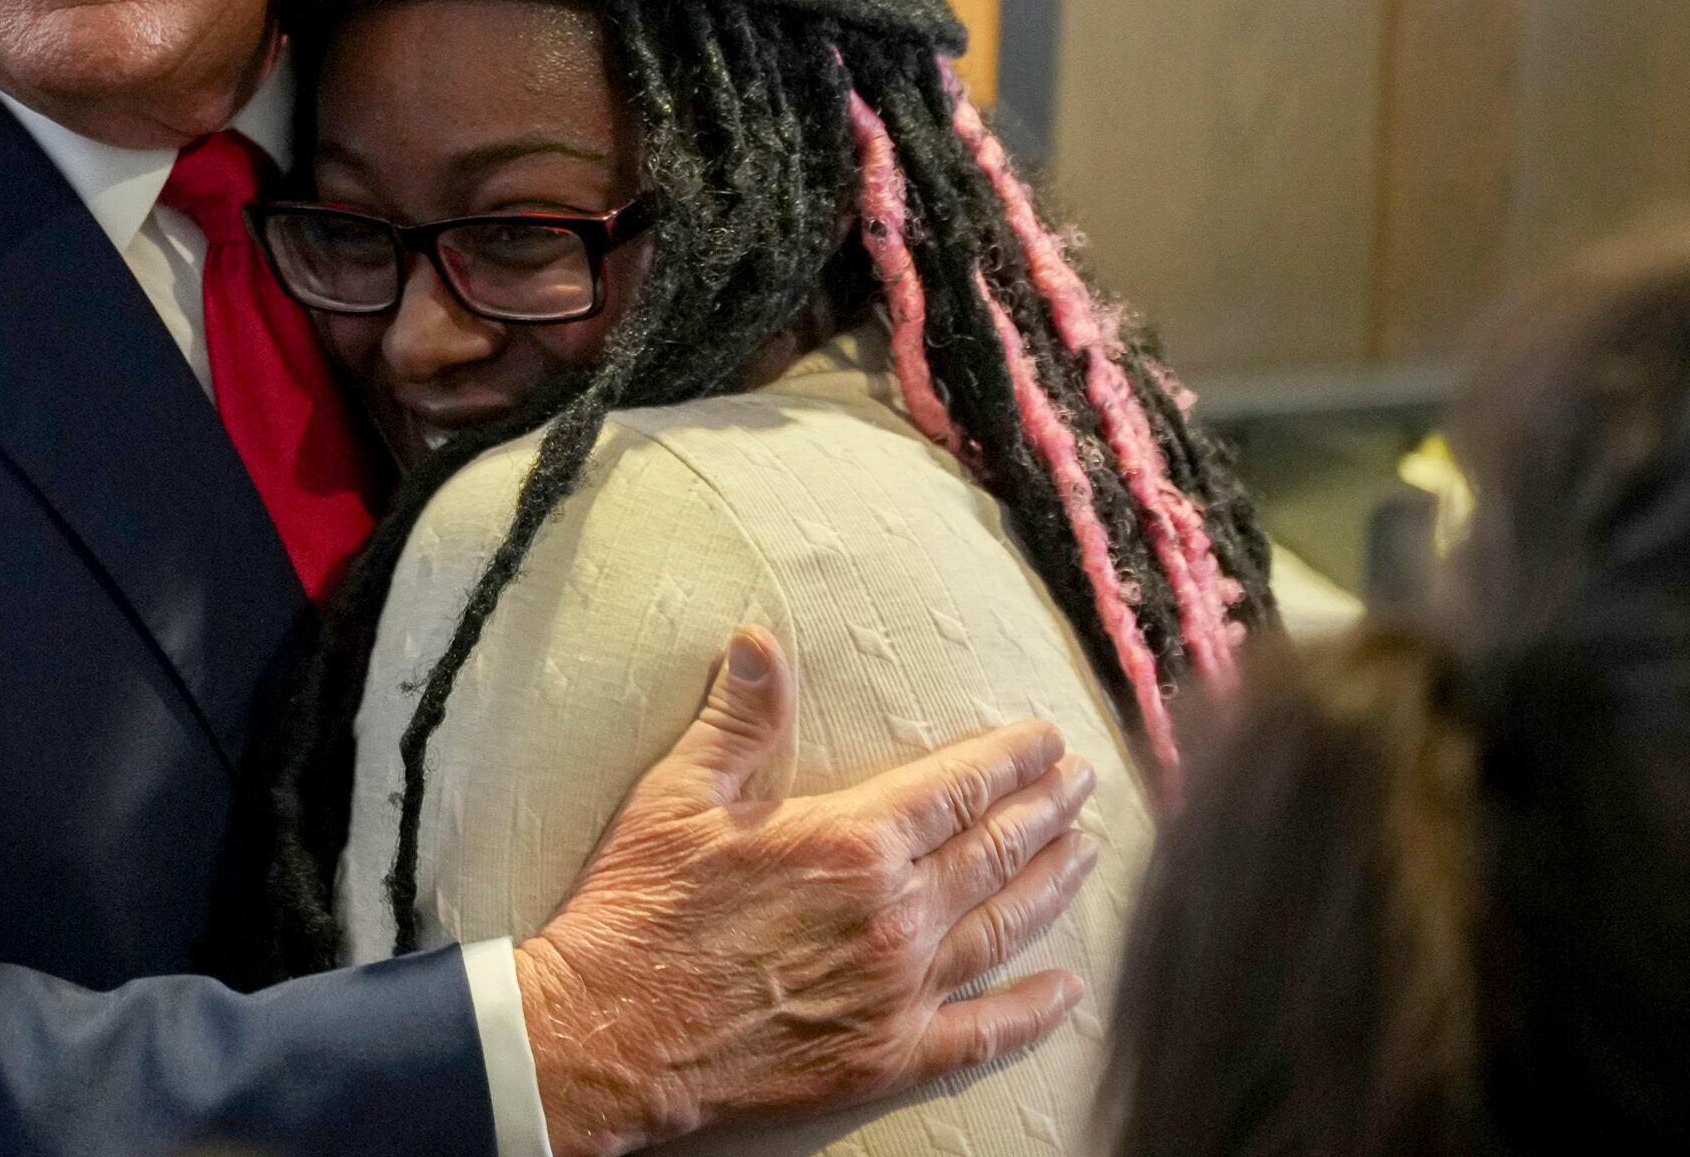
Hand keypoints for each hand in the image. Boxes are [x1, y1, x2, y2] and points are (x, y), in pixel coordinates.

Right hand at [515, 628, 1096, 1156]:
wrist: (610, 1034)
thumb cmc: (640, 911)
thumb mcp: (680, 795)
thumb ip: (739, 719)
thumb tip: (759, 639)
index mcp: (851, 842)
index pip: (956, 787)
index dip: (1008, 760)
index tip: (1045, 740)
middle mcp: (894, 914)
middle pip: (996, 851)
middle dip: (1047, 811)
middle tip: (1084, 785)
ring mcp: (898, 992)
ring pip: (1004, 929)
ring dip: (1053, 887)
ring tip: (1088, 855)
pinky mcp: (887, 1058)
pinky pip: (983, 1034)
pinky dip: (1033, 1012)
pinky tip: (1068, 992)